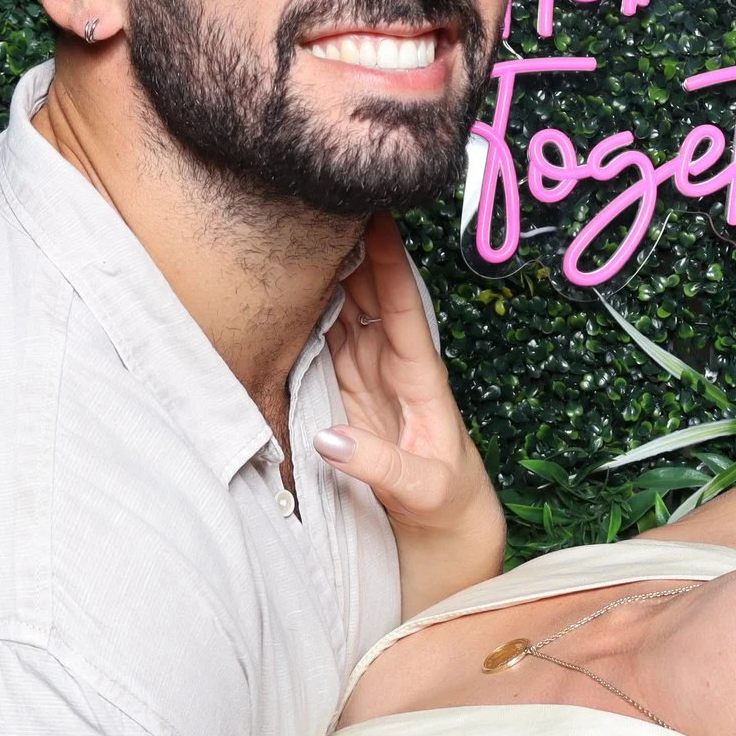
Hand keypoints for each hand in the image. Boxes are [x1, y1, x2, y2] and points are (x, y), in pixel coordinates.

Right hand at [321, 215, 505, 614]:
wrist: (446, 527)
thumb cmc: (446, 503)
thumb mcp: (422, 491)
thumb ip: (379, 467)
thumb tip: (329, 440)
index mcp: (421, 378)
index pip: (403, 309)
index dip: (389, 265)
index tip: (377, 219)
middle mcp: (393, 366)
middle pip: (368, 298)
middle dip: (350, 253)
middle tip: (322, 208)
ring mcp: (369, 375)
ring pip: (344, 312)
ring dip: (326, 276)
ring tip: (298, 234)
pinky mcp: (347, 391)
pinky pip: (325, 341)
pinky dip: (308, 313)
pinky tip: (289, 287)